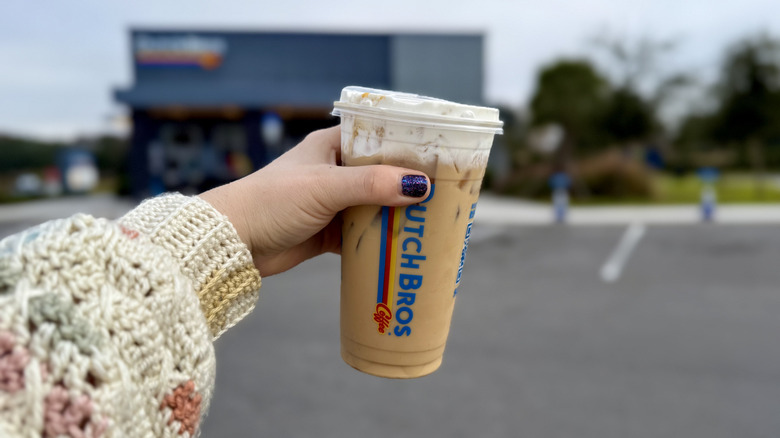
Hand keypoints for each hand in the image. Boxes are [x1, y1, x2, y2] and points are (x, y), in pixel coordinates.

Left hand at [199, 126, 429, 276]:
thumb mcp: (326, 187)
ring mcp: (333, 203)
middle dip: (409, 186)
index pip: (378, 138)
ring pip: (376, 206)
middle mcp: (335, 171)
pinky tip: (405, 246)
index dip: (407, 145)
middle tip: (444, 194)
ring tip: (433, 221)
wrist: (234, 241)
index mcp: (332, 146)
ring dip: (398, 215)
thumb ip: (372, 185)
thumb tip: (419, 187)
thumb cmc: (273, 200)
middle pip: (382, 175)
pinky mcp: (329, 232)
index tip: (440, 156)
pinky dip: (381, 240)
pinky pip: (364, 234)